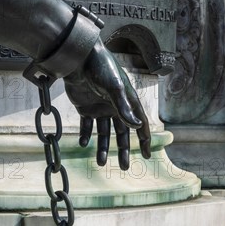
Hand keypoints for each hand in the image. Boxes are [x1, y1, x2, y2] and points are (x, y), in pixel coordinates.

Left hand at [63, 38, 150, 169]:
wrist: (78, 58)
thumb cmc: (100, 68)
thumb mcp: (114, 88)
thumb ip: (124, 108)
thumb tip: (137, 127)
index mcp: (127, 101)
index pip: (139, 124)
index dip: (143, 140)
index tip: (146, 155)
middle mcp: (115, 106)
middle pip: (122, 133)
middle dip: (123, 150)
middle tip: (125, 167)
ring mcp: (100, 108)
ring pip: (104, 133)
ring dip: (103, 148)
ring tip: (100, 163)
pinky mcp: (85, 107)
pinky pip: (87, 126)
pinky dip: (86, 136)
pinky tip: (84, 143)